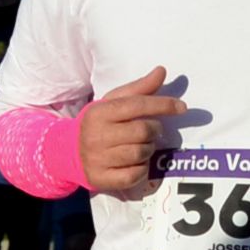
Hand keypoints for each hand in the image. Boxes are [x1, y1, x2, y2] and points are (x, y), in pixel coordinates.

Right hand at [79, 66, 179, 197]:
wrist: (67, 150)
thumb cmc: (98, 123)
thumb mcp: (113, 102)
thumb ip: (139, 88)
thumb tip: (162, 70)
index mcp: (100, 112)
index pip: (137, 105)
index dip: (163, 105)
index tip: (181, 107)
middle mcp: (97, 135)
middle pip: (143, 131)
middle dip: (154, 129)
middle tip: (152, 130)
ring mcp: (98, 159)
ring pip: (141, 154)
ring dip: (149, 149)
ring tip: (142, 145)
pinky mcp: (101, 178)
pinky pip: (134, 175)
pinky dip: (142, 169)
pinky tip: (136, 162)